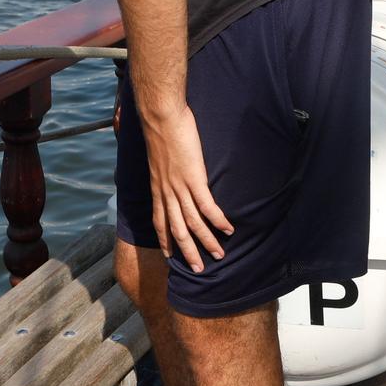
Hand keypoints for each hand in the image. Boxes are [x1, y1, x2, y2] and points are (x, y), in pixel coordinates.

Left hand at [142, 105, 231, 272]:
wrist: (161, 116)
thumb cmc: (161, 130)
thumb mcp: (158, 155)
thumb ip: (164, 167)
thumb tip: (170, 170)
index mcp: (157, 189)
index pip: (160, 222)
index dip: (165, 240)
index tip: (170, 256)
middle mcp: (166, 193)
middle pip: (177, 230)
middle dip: (188, 251)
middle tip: (198, 269)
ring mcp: (180, 187)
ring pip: (193, 223)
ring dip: (207, 241)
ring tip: (219, 255)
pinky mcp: (193, 179)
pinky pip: (207, 206)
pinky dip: (217, 220)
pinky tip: (228, 229)